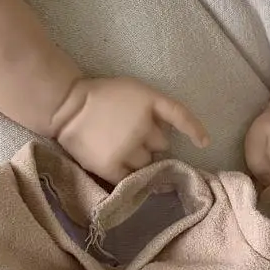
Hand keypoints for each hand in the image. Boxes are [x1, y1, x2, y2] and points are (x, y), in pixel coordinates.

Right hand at [52, 76, 208, 183]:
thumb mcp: (134, 90)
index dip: (194, 129)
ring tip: (118, 148)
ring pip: (147, 164)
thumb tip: (169, 137)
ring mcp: (128, 148)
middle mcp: (143, 126)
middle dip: (151, 143)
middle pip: (162, 146)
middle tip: (130, 135)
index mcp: (148, 102)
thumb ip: (154, 109)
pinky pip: (132, 178)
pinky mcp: (113, 166)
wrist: (65, 108)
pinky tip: (117, 166)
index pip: (180, 115)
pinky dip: (129, 176)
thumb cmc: (102, 97)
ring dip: (138, 160)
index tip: (204, 142)